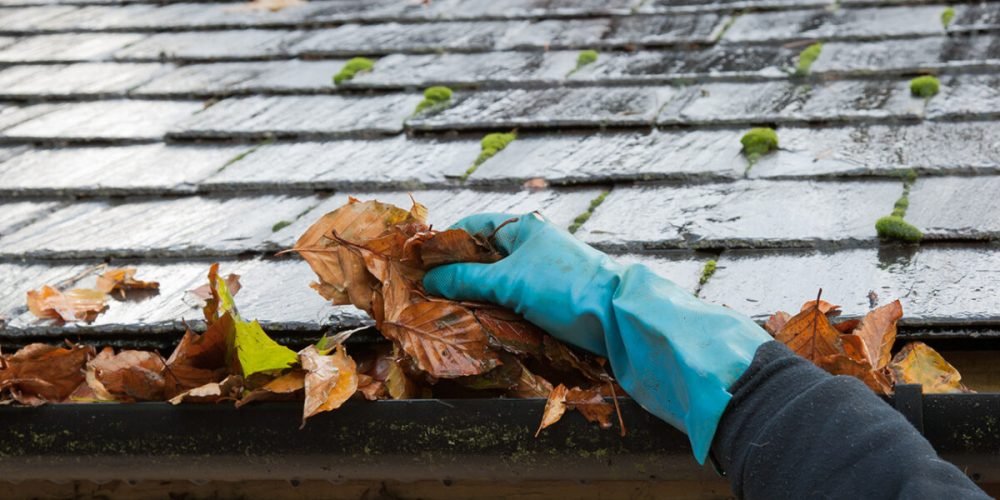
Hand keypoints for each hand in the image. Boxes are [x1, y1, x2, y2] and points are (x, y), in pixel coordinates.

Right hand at [424, 212, 771, 463]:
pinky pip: (513, 301)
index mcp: (523, 228)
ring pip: (497, 282)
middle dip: (456, 274)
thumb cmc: (564, 288)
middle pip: (483, 255)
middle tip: (426, 294)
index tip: (417, 264)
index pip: (472, 227)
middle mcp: (532, 245)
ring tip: (447, 312)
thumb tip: (428, 281)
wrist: (620, 318)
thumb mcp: (509, 282)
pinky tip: (480, 324)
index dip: (443, 243)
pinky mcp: (551, 300)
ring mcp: (542, 273)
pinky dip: (495, 310)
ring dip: (475, 296)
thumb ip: (465, 280)